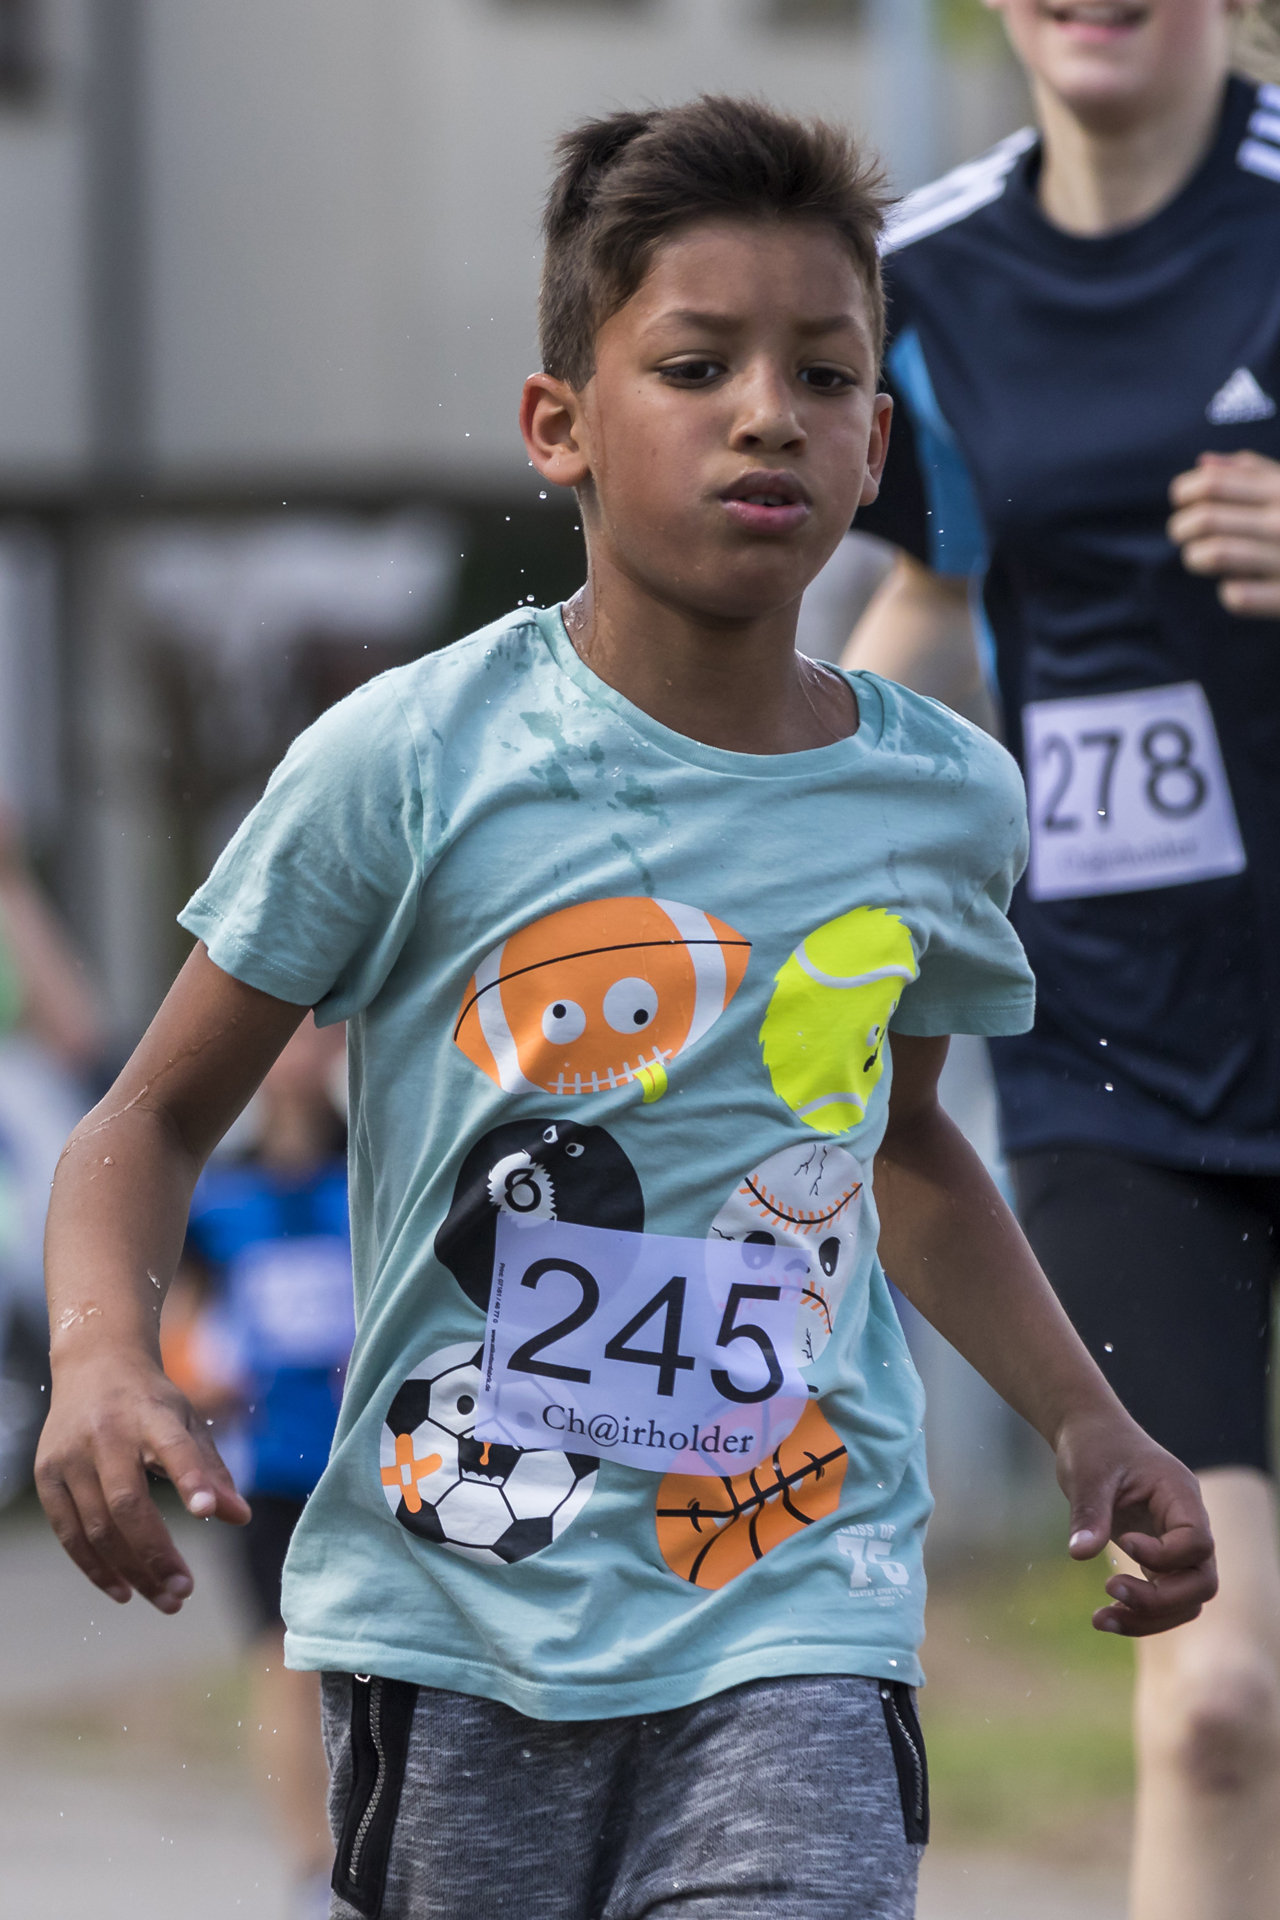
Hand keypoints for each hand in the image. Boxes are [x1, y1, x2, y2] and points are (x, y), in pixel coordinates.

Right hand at [36, 1344, 249, 1612]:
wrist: (94, 1366)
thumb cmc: (151, 1403)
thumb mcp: (189, 1422)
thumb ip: (212, 1470)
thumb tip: (240, 1517)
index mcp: (151, 1415)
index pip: (174, 1448)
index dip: (191, 1479)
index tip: (207, 1512)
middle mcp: (106, 1434)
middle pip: (128, 1504)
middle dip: (157, 1554)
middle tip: (185, 1592)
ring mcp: (71, 1456)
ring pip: (98, 1528)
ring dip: (131, 1571)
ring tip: (166, 1599)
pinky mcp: (47, 1475)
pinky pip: (69, 1533)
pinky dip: (95, 1568)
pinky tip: (123, 1591)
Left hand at [1054, 1406, 1216, 1635]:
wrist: (1090, 1434)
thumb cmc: (1093, 1445)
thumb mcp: (1087, 1472)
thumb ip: (1089, 1512)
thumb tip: (1080, 1554)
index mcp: (1180, 1494)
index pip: (1197, 1542)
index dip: (1164, 1555)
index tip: (1124, 1542)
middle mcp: (1188, 1523)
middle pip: (1202, 1581)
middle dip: (1160, 1599)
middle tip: (1111, 1588)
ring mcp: (1176, 1544)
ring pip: (1186, 1599)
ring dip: (1149, 1617)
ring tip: (1101, 1619)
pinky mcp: (1159, 1559)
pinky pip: (1165, 1598)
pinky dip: (1140, 1613)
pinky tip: (1104, 1616)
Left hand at [1168, 450, 1279, 615]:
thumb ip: (1253, 471)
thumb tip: (1204, 464)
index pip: (1212, 483)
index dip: (1184, 493)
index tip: (1183, 503)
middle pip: (1206, 519)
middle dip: (1182, 529)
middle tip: (1185, 536)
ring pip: (1215, 555)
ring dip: (1196, 558)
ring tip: (1201, 559)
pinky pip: (1238, 597)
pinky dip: (1229, 592)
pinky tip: (1236, 588)